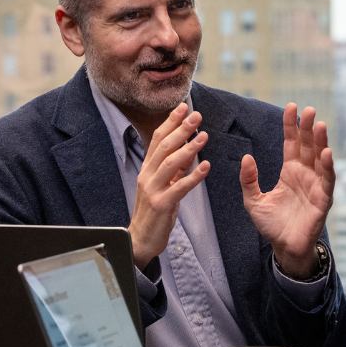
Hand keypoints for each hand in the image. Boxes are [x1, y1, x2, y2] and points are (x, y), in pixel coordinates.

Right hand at [129, 103, 210, 269]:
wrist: (140, 239)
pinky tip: (206, 167)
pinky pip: (179, 187)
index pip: (157, 139)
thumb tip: (189, 151)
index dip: (170, 122)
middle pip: (164, 147)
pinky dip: (193, 176)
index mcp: (147, 169)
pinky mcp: (161, 204)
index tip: (183, 107)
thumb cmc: (154, 212)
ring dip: (188, 148)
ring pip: (170, 163)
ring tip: (204, 136)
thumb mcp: (163, 186)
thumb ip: (174, 170)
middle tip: (196, 115)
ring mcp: (153, 189)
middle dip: (181, 129)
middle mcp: (147, 175)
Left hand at [240, 103, 334, 277]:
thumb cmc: (271, 224)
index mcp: (290, 171)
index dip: (291, 126)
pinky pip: (327, 180)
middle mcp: (305, 174)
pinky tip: (326, 153)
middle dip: (308, 128)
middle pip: (308, 146)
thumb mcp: (253, 200)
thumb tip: (247, 157)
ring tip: (319, 124)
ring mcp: (316, 185)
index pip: (291, 143)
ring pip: (320, 159)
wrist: (284, 248)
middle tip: (308, 109)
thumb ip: (249, 180)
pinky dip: (328, 166)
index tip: (290, 107)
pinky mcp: (323, 199)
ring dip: (321, 142)